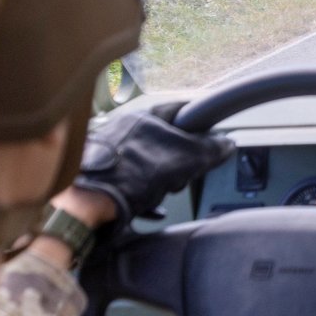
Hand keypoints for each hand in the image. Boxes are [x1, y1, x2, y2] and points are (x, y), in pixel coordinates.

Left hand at [71, 101, 236, 226]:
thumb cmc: (132, 173)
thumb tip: (226, 144)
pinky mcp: (103, 177)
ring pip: (150, 164)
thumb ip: (209, 149)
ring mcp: (112, 154)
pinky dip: (145, 196)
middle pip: (167, 141)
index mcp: (144, 117)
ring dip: (162, 181)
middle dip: (181, 161)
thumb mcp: (185, 159)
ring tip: (163, 192)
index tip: (213, 131)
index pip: (181, 109)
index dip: (201, 120)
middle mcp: (125, 130)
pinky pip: (133, 185)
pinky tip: (151, 207)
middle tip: (185, 173)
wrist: (89, 201)